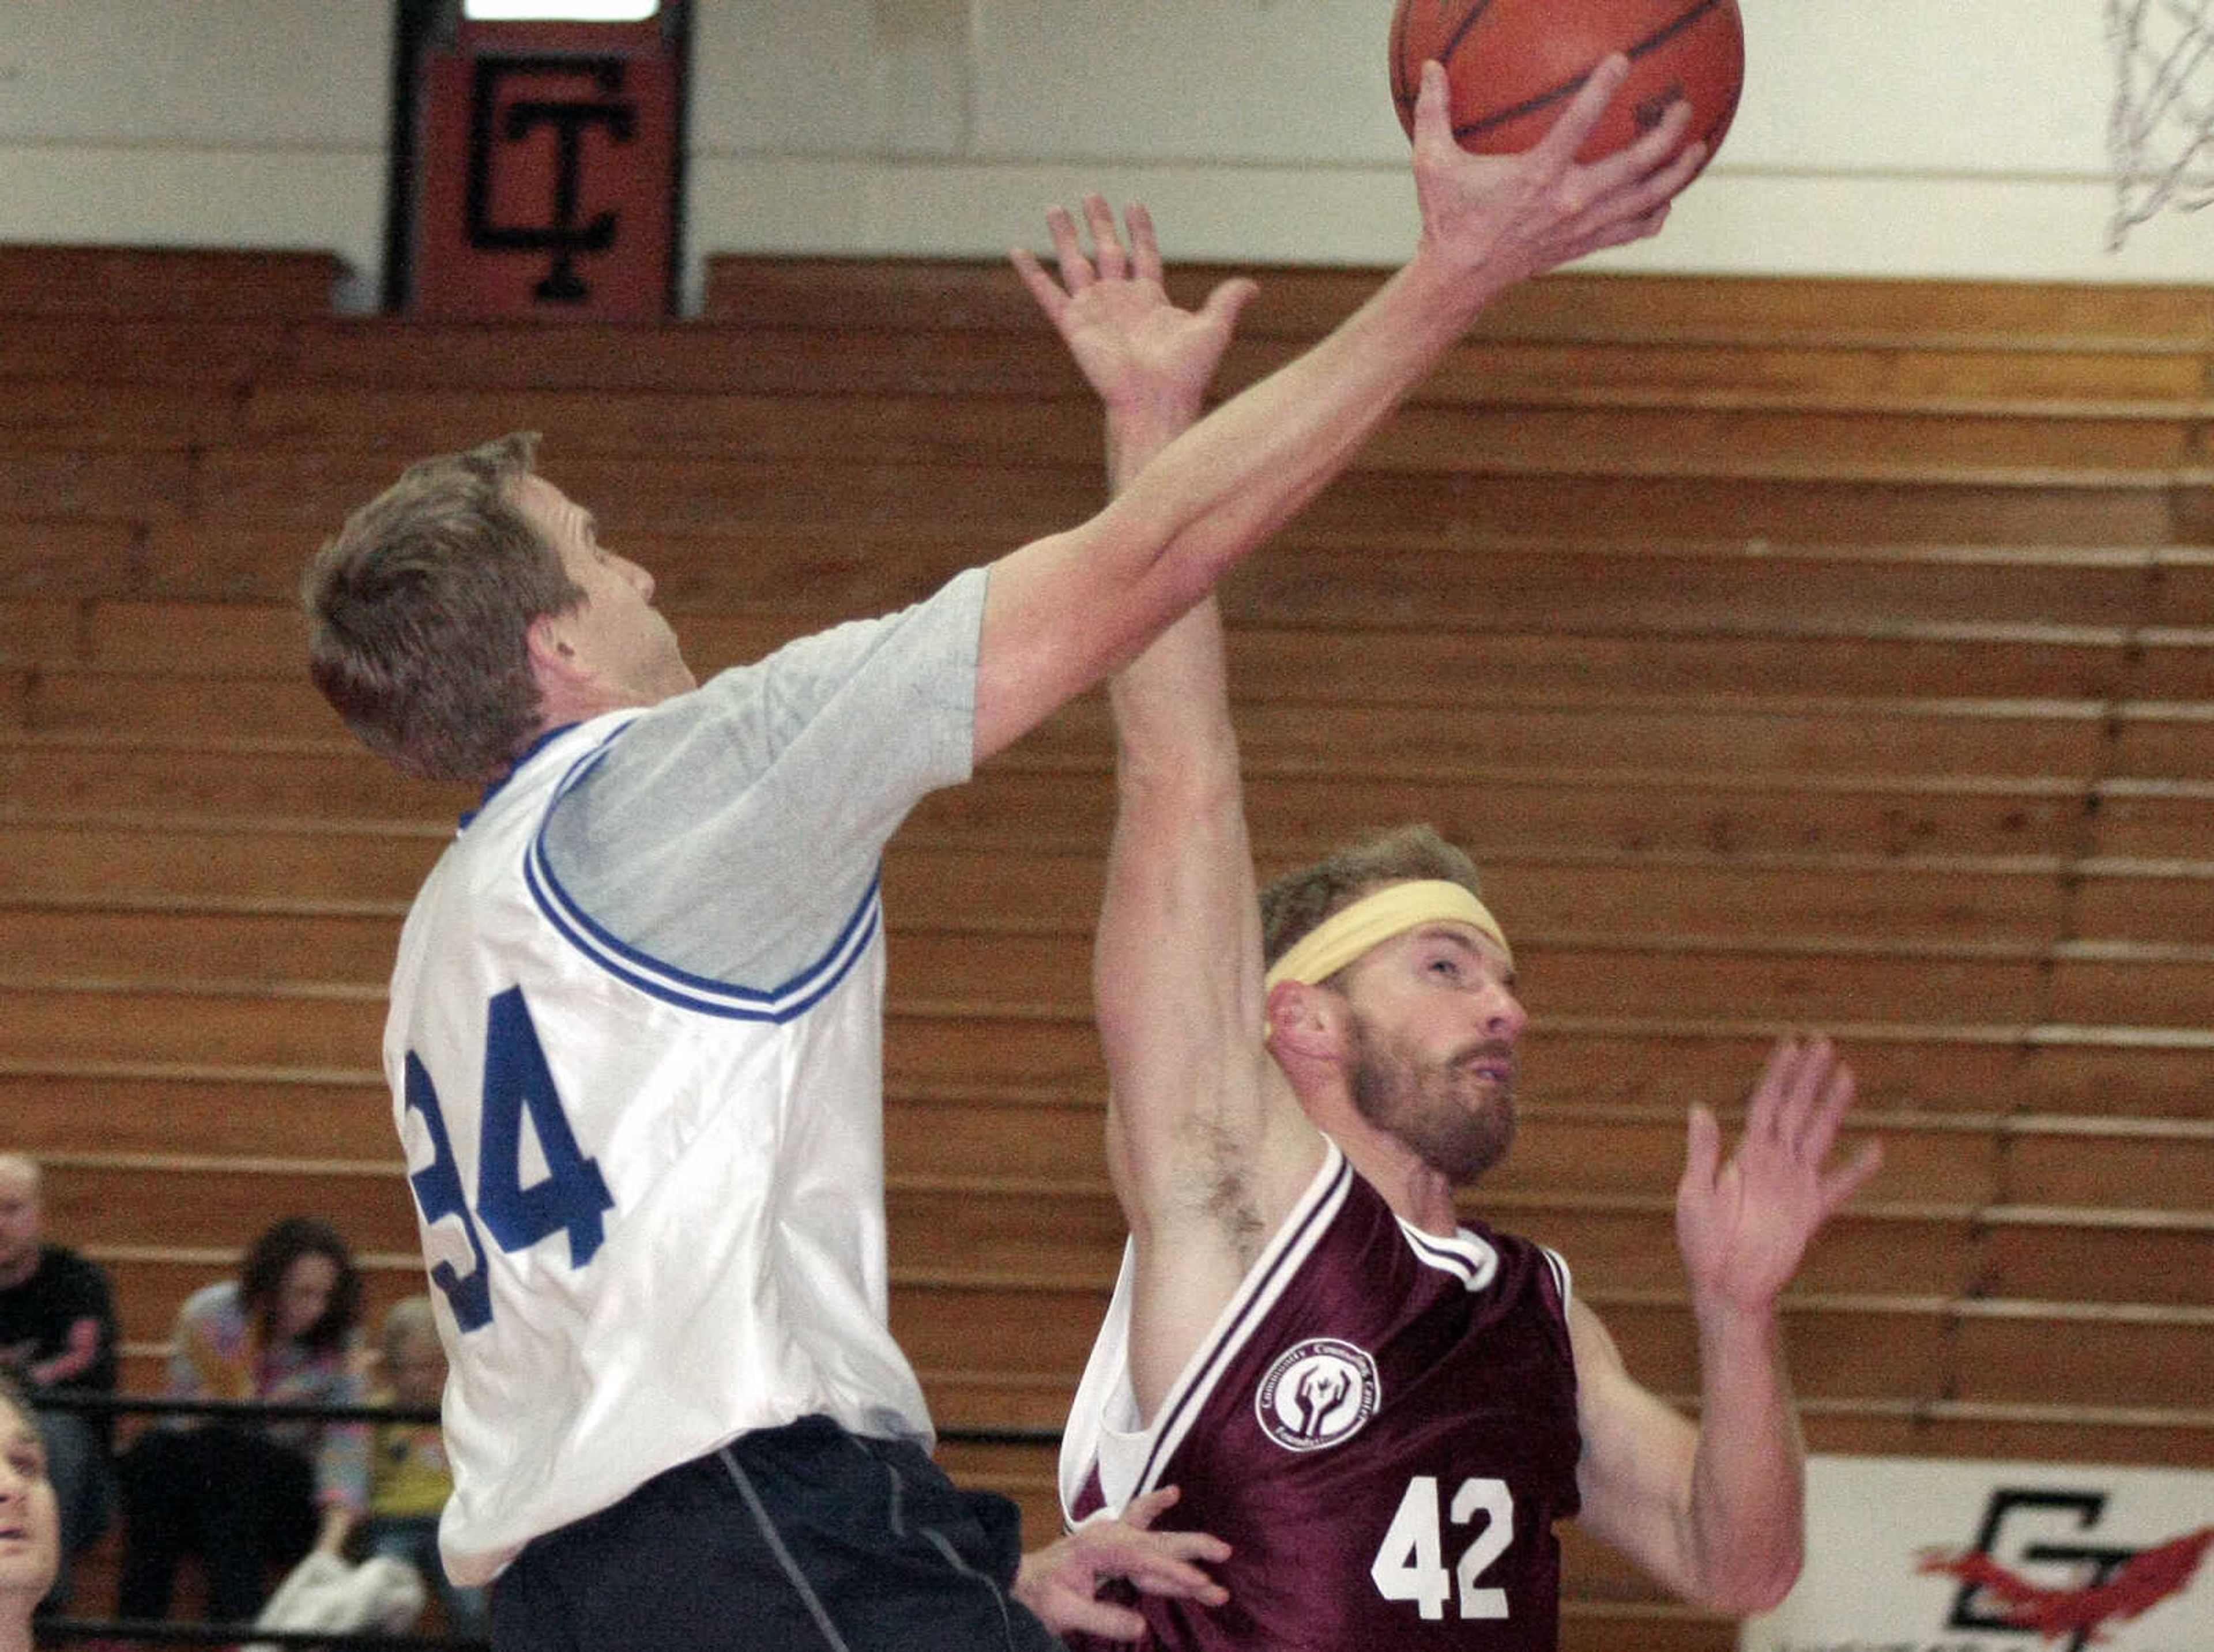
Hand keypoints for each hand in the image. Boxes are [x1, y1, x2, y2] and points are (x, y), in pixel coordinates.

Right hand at [1012, 197, 1256, 432]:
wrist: (1156, 401)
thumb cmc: (1186, 373)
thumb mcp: (1215, 328)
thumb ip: (1229, 300)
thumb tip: (1254, 286)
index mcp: (1150, 298)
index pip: (1143, 253)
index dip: (1139, 229)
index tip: (1133, 205)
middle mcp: (1120, 300)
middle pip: (1107, 251)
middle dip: (1099, 223)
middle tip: (1091, 196)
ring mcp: (1095, 310)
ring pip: (1075, 263)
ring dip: (1065, 236)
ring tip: (1055, 208)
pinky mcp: (1074, 324)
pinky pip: (1048, 293)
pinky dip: (1032, 274)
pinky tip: (1018, 252)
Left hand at [1012, 1485, 1230, 1640]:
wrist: (1021, 1580)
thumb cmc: (1039, 1594)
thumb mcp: (1064, 1611)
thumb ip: (1102, 1618)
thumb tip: (1140, 1627)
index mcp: (1098, 1547)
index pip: (1144, 1559)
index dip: (1174, 1573)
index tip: (1201, 1583)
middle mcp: (1110, 1536)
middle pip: (1158, 1541)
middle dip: (1192, 1548)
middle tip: (1225, 1552)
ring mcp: (1114, 1539)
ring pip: (1158, 1541)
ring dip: (1188, 1549)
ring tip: (1224, 1553)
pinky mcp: (1116, 1547)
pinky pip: (1145, 1535)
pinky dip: (1163, 1522)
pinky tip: (1174, 1497)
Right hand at [1407, 55, 1704, 296]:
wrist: (1460, 277)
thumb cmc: (1447, 216)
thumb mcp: (1432, 162)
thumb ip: (1433, 111)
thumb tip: (1429, 65)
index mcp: (1538, 174)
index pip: (1580, 123)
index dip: (1603, 89)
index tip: (1624, 61)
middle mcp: (1570, 200)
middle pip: (1637, 164)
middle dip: (1668, 134)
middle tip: (1683, 107)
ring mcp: (1583, 226)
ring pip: (1647, 199)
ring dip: (1678, 173)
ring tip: (1698, 147)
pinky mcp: (1585, 245)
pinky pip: (1634, 230)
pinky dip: (1656, 214)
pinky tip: (1667, 199)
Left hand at [1676, 1036, 1882, 1316]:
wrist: (1726, 1287)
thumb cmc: (1703, 1242)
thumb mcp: (1694, 1194)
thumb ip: (1702, 1152)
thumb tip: (1700, 1107)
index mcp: (1745, 1154)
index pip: (1765, 1103)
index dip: (1779, 1074)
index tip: (1792, 1044)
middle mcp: (1774, 1162)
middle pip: (1796, 1109)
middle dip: (1809, 1077)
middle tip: (1824, 1043)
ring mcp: (1796, 1184)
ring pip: (1819, 1135)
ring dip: (1832, 1105)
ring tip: (1847, 1074)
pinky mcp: (1812, 1212)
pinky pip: (1840, 1185)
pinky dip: (1858, 1168)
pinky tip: (1875, 1148)